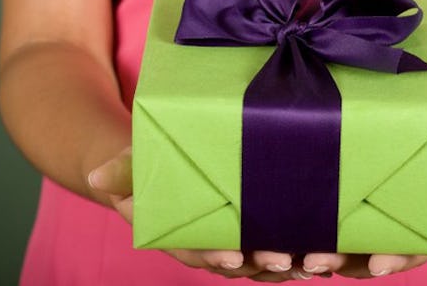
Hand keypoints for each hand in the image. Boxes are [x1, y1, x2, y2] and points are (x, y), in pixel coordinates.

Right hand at [87, 147, 305, 281]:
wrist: (163, 164)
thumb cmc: (148, 165)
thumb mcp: (133, 164)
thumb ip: (123, 170)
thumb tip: (98, 177)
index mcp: (179, 232)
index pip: (194, 250)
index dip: (212, 255)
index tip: (231, 256)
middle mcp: (211, 240)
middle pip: (236, 259)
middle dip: (259, 262)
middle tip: (282, 260)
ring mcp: (238, 235)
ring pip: (263, 258)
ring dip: (288, 262)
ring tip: (314, 261)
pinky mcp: (261, 223)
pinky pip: (283, 240)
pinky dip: (304, 247)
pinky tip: (328, 249)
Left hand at [295, 137, 426, 278]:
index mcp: (426, 235)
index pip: (408, 253)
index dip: (394, 260)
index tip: (380, 264)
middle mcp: (394, 236)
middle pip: (364, 256)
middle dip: (341, 261)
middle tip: (316, 261)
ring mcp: (370, 224)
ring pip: (340, 246)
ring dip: (315, 253)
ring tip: (288, 255)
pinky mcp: (350, 207)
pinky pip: (327, 224)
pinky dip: (305, 231)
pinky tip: (280, 232)